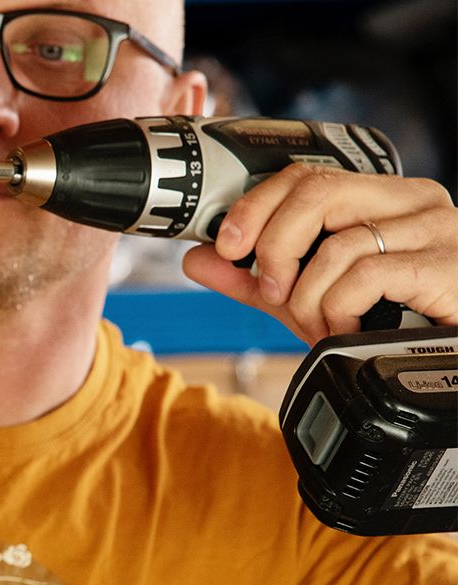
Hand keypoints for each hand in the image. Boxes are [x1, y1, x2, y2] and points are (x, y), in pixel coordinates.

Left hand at [181, 164, 457, 344]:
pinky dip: (340, 309)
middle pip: (317, 193)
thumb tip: (195, 258)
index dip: (254, 206)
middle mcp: (411, 201)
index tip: (226, 246)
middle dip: (275, 246)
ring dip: (310, 296)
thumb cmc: (386, 324)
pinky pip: (367, 275)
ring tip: (319, 324)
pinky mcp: (448, 265)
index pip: (305, 175)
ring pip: (338, 243)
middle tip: (272, 290)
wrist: (444, 366)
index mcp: (379, 198)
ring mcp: (435, 229)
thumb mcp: (308, 298)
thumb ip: (253, 278)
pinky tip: (345, 329)